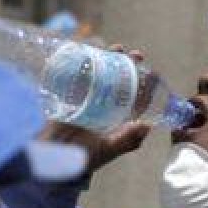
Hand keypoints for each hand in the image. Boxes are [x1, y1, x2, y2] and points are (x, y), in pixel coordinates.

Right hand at [38, 44, 151, 171]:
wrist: (55, 158)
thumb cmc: (83, 156)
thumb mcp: (108, 149)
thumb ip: (127, 140)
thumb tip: (147, 126)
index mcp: (113, 114)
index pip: (131, 93)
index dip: (141, 82)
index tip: (152, 73)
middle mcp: (100, 102)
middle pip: (115, 76)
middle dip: (125, 63)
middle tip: (135, 56)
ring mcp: (84, 95)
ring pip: (98, 70)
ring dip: (108, 57)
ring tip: (117, 49)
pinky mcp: (67, 92)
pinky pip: (75, 72)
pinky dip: (82, 60)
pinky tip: (90, 52)